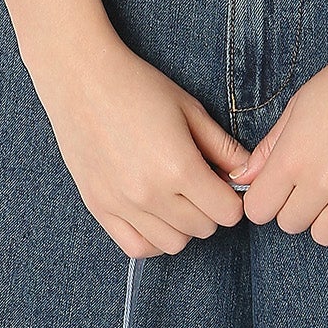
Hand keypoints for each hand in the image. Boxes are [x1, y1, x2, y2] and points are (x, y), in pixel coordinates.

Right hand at [34, 30, 248, 259]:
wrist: (81, 79)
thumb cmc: (138, 87)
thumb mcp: (190, 110)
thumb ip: (223, 147)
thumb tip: (246, 173)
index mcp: (179, 167)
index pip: (227, 213)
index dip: (232, 197)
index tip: (222, 180)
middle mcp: (151, 194)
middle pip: (203, 229)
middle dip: (210, 209)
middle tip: (199, 181)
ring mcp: (122, 205)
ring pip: (173, 244)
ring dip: (183, 226)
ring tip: (175, 196)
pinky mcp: (99, 208)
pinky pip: (136, 247)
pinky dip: (152, 238)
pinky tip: (154, 214)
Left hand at [230, 19, 327, 245]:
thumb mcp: (299, 106)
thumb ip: (270, 147)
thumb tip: (244, 177)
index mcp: (292, 157)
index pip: (259, 210)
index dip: (265, 200)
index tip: (278, 187)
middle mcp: (321, 181)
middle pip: (290, 224)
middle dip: (295, 206)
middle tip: (312, 181)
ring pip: (324, 236)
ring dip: (325, 217)